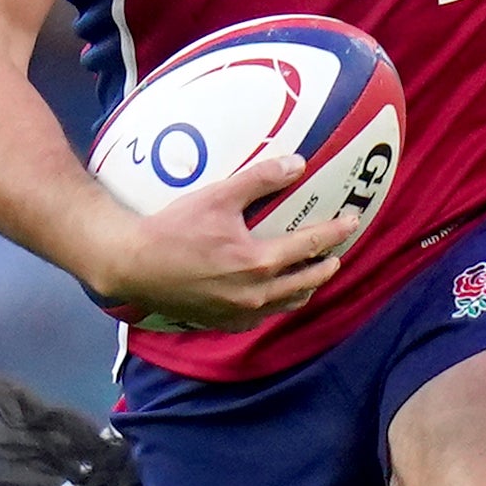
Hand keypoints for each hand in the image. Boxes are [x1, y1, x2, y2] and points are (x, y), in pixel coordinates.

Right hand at [87, 150, 361, 332]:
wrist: (133, 266)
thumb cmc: (173, 228)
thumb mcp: (218, 196)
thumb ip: (260, 179)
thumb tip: (297, 163)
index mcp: (259, 264)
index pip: (312, 246)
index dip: (336, 231)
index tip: (352, 220)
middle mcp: (256, 295)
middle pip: (308, 282)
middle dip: (328, 264)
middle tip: (339, 250)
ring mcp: (240, 313)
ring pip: (288, 303)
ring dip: (307, 287)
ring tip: (315, 273)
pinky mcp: (223, 322)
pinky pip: (263, 315)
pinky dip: (278, 302)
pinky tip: (276, 293)